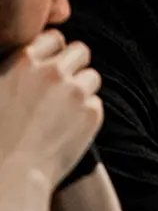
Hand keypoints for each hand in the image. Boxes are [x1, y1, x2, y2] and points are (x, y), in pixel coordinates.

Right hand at [0, 30, 102, 188]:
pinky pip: (96, 104)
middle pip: (81, 51)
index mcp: (24, 60)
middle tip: (64, 84)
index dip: (54, 52)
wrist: (9, 172)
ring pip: (92, 77)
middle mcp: (53, 71)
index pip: (54, 38)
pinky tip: (68, 127)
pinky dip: (87, 113)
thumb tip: (26, 62)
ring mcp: (76, 92)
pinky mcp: (92, 114)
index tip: (50, 65)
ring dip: (83, 88)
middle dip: (75, 65)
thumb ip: (12, 69)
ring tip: (65, 109)